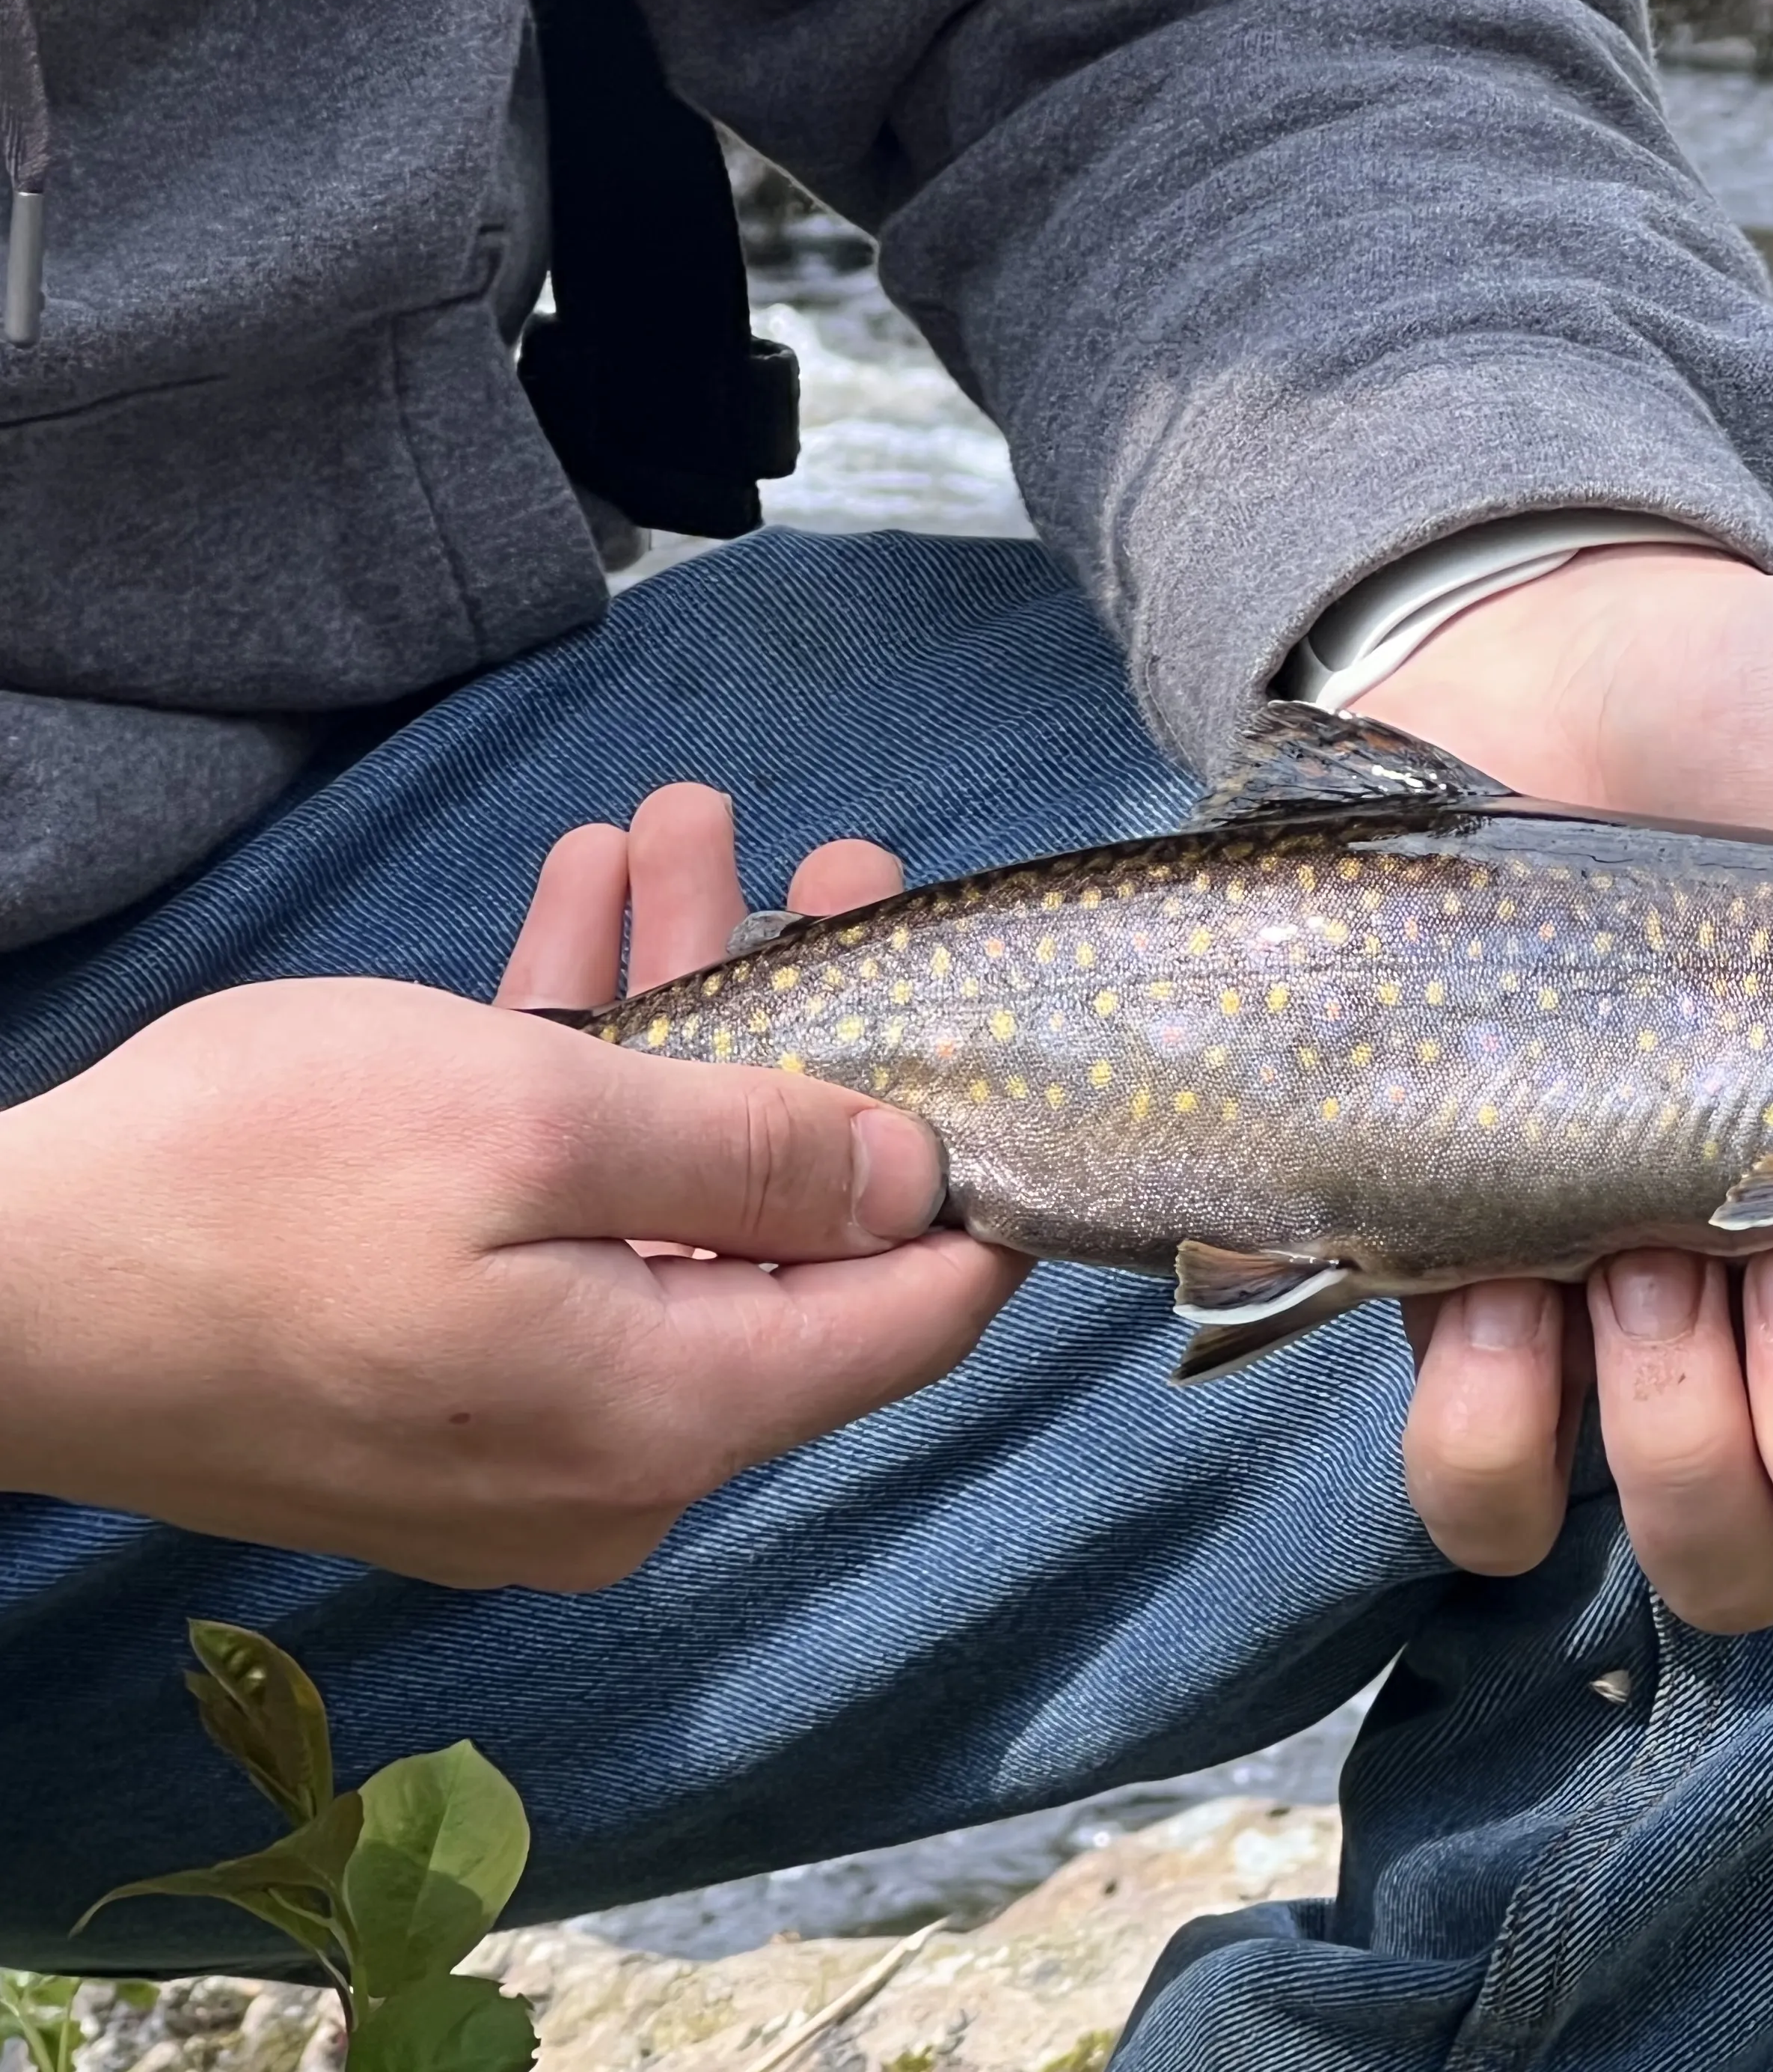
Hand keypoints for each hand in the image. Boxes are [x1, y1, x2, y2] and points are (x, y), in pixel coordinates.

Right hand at [0, 787, 1021, 1588]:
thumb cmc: (249, 1192)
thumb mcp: (535, 1125)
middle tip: (834, 874)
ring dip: (679, 1012)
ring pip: (657, 1202)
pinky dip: (575, 1077)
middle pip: (779, 1236)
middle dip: (801, 1033)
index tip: (998, 1048)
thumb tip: (919, 1182)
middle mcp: (619, 1457)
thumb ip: (753, 1155)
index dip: (970, 1182)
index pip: (907, 1320)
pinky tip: (584, 905)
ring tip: (696, 840)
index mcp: (673, 1416)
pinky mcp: (433, 1378)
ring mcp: (521, 1429)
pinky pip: (551, 1224)